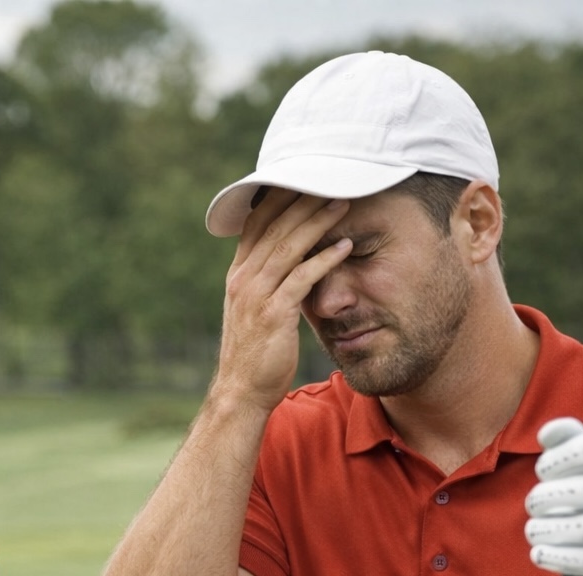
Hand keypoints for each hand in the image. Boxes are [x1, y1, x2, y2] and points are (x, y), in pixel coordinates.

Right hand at [218, 189, 351, 410]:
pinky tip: (344, 247)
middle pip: (274, 228)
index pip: (255, 224)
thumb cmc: (253, 355)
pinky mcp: (273, 314)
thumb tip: (287, 264)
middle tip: (333, 177)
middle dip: (303, 200)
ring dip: (318, 222)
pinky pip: (301, 278)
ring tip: (344, 202)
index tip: (305, 176)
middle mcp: (243, 280)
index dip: (278, 198)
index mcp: (238, 276)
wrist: (240, 392)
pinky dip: (324, 260)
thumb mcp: (252, 312)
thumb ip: (266, 284)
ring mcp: (256, 296)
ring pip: (288, 247)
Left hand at [525, 418, 582, 575]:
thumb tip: (546, 434)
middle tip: (536, 503)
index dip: (553, 463)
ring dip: (540, 530)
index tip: (545, 471)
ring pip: (568, 529)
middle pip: (565, 494)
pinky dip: (551, 556)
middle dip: (540, 499)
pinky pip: (578, 561)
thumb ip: (569, 436)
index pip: (580, 453)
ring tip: (536, 528)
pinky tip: (539, 552)